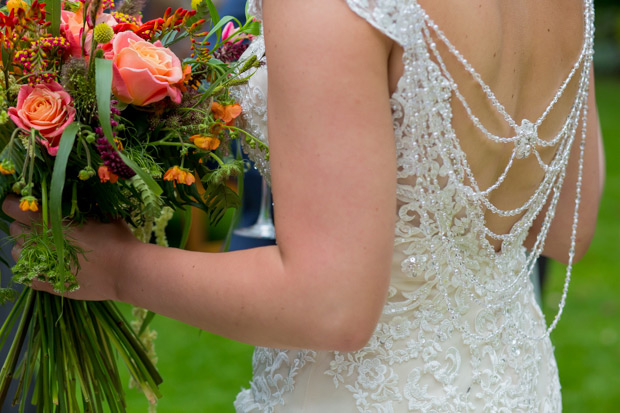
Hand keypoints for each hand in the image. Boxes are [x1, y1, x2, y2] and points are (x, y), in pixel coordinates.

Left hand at [2, 195, 138, 300]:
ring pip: (16, 253)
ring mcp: (41, 265)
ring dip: (26, 247)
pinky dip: (32, 269)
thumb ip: (83, 206)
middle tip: (41, 225)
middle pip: (13, 229)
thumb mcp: (102, 214)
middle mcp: (38, 241)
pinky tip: (46, 266)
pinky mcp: (47, 284)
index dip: (15, 203)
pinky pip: (26, 276)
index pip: (11, 207)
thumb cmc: (117, 239)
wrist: (126, 271)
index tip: (24, 202)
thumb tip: (78, 197)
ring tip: (43, 247)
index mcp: (48, 219)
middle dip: (23, 225)